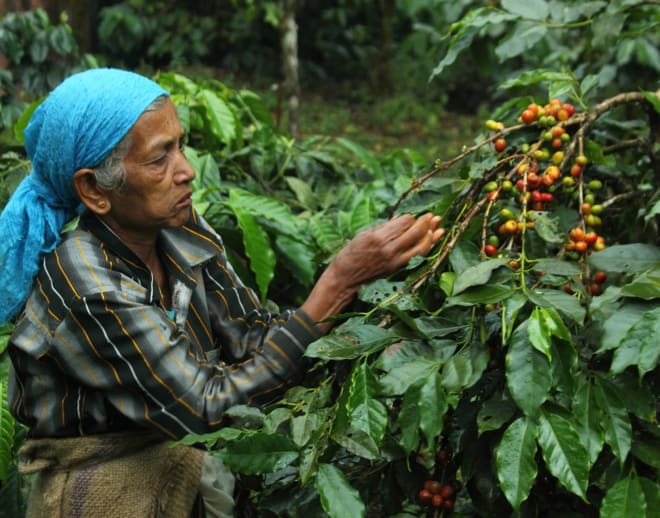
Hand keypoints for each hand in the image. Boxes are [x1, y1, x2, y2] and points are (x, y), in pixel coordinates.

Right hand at [301, 213, 443, 328]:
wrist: (346, 277)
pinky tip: (434, 239)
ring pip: (421, 246)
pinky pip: (417, 256)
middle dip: (425, 222)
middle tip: (432, 216)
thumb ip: (384, 227)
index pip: (403, 223)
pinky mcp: (397, 268)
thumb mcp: (364, 234)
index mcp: (378, 237)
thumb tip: (402, 220)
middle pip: (415, 233)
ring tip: (438, 225)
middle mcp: (388, 249)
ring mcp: (395, 260)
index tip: (410, 217)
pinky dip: (428, 246)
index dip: (409, 218)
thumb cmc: (352, 253)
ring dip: (431, 235)